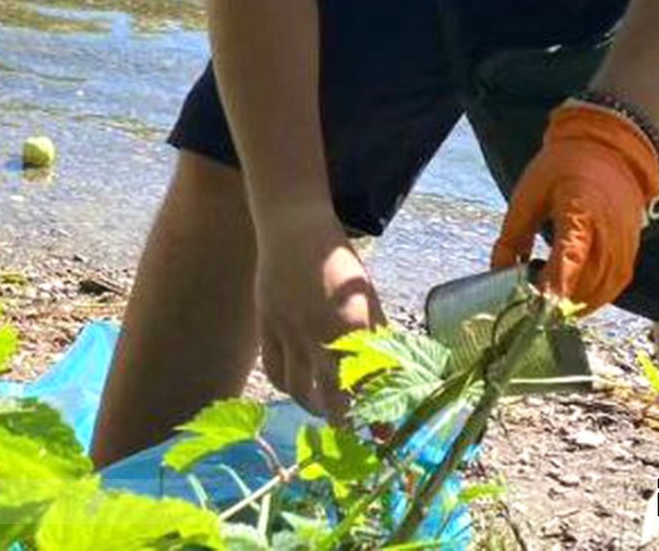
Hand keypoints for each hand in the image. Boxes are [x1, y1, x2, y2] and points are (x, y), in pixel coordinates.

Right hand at [254, 208, 385, 420]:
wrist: (292, 227)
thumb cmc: (339, 261)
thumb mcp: (368, 296)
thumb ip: (378, 335)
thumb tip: (392, 372)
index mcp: (353, 326)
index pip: (366, 385)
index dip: (374, 414)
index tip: (382, 432)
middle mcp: (320, 335)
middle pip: (332, 397)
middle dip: (345, 422)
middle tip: (354, 433)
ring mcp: (288, 332)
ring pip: (299, 390)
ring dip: (315, 407)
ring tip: (326, 410)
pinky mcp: (266, 327)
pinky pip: (275, 371)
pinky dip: (287, 387)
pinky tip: (300, 386)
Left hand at [491, 103, 658, 309]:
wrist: (610, 149)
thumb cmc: (563, 167)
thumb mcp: (528, 194)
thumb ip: (513, 235)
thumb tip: (499, 270)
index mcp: (580, 213)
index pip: (569, 259)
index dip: (553, 287)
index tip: (534, 307)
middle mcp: (609, 234)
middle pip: (586, 283)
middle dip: (558, 301)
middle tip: (529, 302)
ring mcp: (624, 246)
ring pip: (601, 292)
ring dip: (575, 303)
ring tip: (547, 300)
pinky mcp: (631, 252)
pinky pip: (613, 286)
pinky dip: (592, 297)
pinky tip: (571, 296)